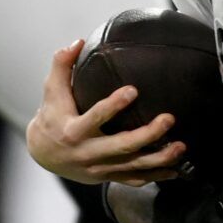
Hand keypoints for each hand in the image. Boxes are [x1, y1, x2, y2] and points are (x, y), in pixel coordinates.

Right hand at [26, 39, 183, 185]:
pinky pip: (133, 180)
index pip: (95, 118)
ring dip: (158, 158)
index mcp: (73, 131)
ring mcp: (98, 168)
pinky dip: (154, 176)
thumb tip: (77, 43)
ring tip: (180, 146)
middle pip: (121, 146)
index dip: (114, 105)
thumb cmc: (51, 116)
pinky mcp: (106, 176)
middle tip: (169, 119)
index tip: (133, 90)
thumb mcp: (51, 91)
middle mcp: (87, 153)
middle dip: (148, 135)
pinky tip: (174, 170)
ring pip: (132, 166)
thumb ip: (62, 65)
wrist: (43, 153)